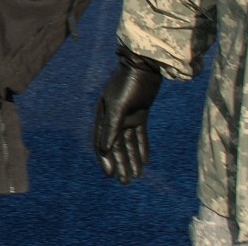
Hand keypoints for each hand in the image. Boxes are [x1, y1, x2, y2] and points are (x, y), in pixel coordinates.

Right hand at [93, 45, 161, 183]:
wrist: (144, 66)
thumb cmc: (128, 84)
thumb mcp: (118, 106)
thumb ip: (111, 128)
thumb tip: (104, 149)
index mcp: (104, 115)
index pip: (102, 142)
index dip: (106, 160)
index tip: (111, 175)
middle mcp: (114, 117)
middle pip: (116, 145)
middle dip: (121, 164)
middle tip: (126, 182)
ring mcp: (127, 116)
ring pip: (129, 142)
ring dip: (132, 159)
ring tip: (137, 176)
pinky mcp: (140, 113)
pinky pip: (140, 134)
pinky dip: (142, 147)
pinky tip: (145, 161)